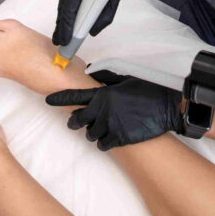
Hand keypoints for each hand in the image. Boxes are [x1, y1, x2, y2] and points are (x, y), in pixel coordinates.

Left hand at [45, 70, 182, 150]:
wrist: (165, 109)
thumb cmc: (147, 92)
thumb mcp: (126, 79)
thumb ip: (107, 76)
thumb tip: (93, 70)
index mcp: (103, 93)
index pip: (74, 96)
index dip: (59, 98)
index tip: (49, 100)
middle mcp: (102, 110)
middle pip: (76, 120)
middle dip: (74, 121)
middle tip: (76, 121)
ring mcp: (109, 125)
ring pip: (89, 134)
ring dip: (91, 132)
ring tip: (100, 128)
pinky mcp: (118, 138)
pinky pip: (102, 145)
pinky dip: (103, 142)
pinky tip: (108, 137)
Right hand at [53, 0, 122, 45]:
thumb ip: (106, 13)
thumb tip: (93, 31)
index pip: (70, 6)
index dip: (67, 25)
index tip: (65, 39)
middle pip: (63, 7)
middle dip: (61, 26)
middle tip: (59, 43)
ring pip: (62, 2)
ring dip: (62, 19)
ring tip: (60, 36)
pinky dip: (65, 10)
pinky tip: (64, 21)